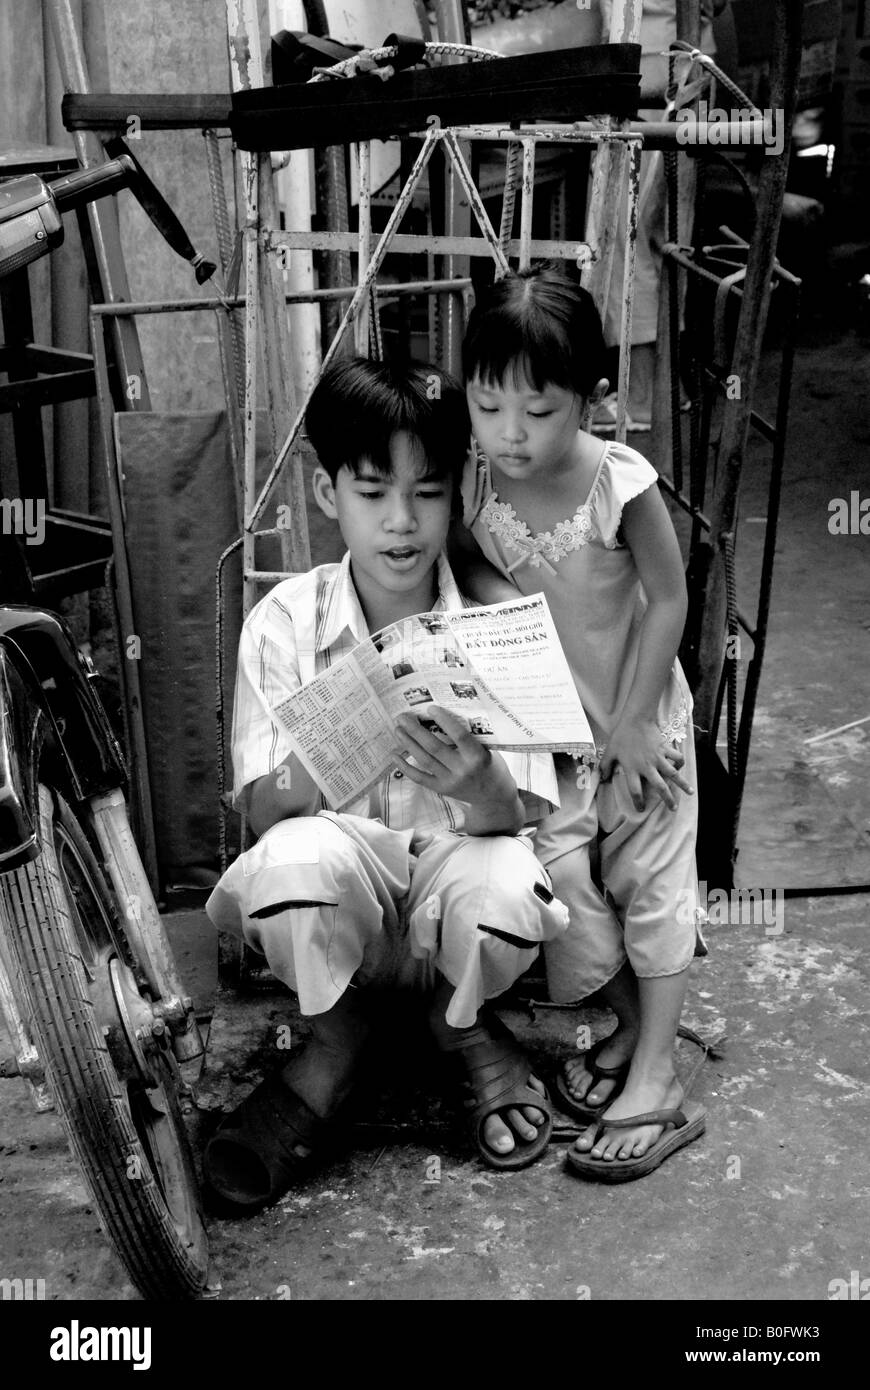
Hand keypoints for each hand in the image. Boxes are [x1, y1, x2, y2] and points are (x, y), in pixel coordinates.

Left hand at [391, 705, 522, 833]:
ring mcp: (450, 781)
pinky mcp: (441, 789)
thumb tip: (444, 716)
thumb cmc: (490, 766)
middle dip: (416, 730)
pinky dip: (405, 766)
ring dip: (408, 743)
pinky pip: (419, 777)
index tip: (430, 708)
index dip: (444, 721)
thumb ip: (470, 736)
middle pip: (434, 747)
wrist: (493, 797)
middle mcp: (462, 770)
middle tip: (402, 716)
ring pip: (424, 759)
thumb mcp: (487, 750)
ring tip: (398, 729)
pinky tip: (395, 755)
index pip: (459, 735)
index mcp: (477, 756)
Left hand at [599, 717, 692, 812]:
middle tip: (673, 809)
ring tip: (691, 792)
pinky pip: (676, 757)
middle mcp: (647, 767)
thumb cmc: (621, 736)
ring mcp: (658, 758)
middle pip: (660, 787)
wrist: (635, 720)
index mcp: (632, 769)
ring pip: (673, 774)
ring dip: (683, 784)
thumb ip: (605, 766)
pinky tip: (681, 767)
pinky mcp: (665, 749)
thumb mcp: (609, 752)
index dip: (638, 802)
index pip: (635, 791)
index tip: (641, 809)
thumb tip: (602, 779)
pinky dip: (680, 762)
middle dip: (668, 799)